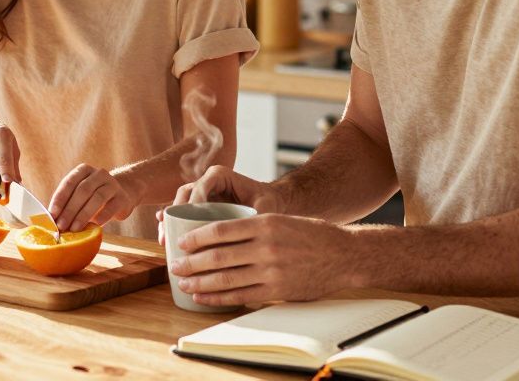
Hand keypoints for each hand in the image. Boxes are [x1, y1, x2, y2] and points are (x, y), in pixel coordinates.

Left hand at [49, 164, 138, 231]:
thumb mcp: (80, 195)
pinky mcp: (122, 198)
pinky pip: (111, 207)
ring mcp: (112, 185)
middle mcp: (99, 174)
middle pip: (83, 190)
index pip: (69, 182)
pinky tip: (93, 226)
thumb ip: (67, 203)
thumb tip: (50, 220)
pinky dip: (101, 217)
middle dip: (70, 209)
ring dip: (83, 214)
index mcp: (84, 170)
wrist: (122, 195)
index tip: (52, 214)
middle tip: (62, 225)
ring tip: (74, 228)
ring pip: (97, 198)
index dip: (60, 198)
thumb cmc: (93, 197)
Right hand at [156, 165, 283, 244]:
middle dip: (175, 213)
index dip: (193, 202)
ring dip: (169, 221)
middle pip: (185, 194)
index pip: (202, 185)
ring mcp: (200, 196)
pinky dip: (171, 226)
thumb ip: (257, 216)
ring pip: (178, 204)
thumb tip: (246, 234)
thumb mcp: (265, 208)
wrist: (269, 205)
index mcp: (220, 175)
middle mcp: (206, 183)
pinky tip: (164, 240)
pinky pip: (180, 215)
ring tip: (164, 240)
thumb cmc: (267, 203)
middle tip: (170, 231)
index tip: (190, 220)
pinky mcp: (197, 209)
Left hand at [169, 213, 358, 305]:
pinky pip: (240, 296)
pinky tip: (204, 297)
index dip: (197, 237)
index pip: (220, 229)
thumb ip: (253, 227)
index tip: (182, 242)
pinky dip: (218, 298)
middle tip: (175, 265)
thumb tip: (219, 236)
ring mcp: (271, 270)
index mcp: (265, 223)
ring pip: (225, 278)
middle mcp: (266, 246)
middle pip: (218, 256)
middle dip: (192, 262)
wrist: (344, 254)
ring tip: (184, 283)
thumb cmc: (312, 235)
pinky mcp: (277, 291)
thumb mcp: (281, 220)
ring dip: (200, 282)